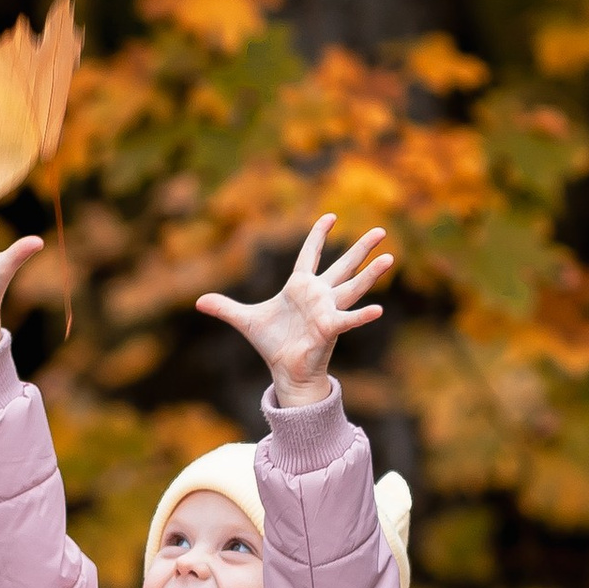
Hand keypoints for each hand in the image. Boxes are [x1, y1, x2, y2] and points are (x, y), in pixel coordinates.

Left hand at [197, 212, 391, 406]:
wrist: (284, 370)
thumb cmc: (273, 344)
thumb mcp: (245, 320)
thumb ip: (225, 308)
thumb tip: (198, 301)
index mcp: (300, 287)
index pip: (310, 255)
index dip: (319, 236)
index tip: (331, 217)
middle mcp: (319, 295)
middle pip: (342, 265)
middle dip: (360, 248)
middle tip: (380, 230)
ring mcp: (327, 310)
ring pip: (353, 286)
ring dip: (371, 273)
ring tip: (390, 257)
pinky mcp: (329, 328)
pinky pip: (348, 319)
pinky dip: (362, 316)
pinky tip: (379, 309)